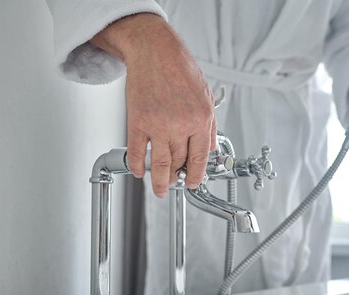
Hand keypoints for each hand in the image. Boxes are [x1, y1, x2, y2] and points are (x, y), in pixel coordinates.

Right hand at [90, 13, 215, 196]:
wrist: (154, 50)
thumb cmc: (180, 69)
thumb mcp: (206, 96)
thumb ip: (209, 126)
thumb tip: (211, 149)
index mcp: (201, 119)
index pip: (200, 158)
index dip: (196, 176)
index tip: (192, 184)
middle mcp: (181, 124)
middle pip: (179, 162)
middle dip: (177, 177)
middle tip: (174, 183)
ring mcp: (158, 124)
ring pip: (160, 164)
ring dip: (159, 181)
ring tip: (160, 190)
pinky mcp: (138, 121)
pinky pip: (137, 152)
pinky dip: (137, 166)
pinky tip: (139, 172)